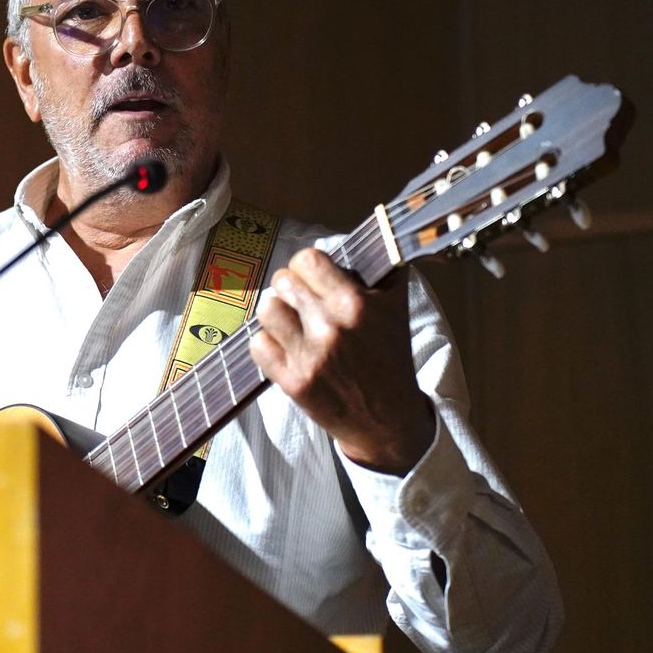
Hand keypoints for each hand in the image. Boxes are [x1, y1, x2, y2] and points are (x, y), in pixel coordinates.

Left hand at [249, 248, 434, 475]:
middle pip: (282, 281)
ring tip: (292, 324)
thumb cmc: (388, 358)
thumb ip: (378, 270)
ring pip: (266, 309)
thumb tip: (372, 233)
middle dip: (291, 290)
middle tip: (303, 304)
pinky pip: (257, 345)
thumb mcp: (395, 308)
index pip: (307, 259)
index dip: (307, 266)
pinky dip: (269, 345)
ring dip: (277, 315)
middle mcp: (331, 327)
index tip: (313, 277)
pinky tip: (287, 350)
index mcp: (356, 304)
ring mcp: (310, 356)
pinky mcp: (293, 382)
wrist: (387, 419)